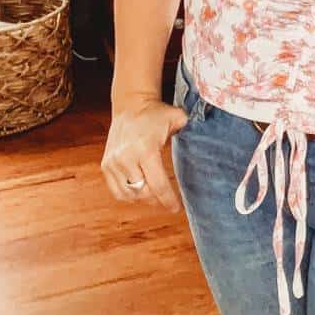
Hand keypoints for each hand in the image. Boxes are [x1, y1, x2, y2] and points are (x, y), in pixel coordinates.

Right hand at [100, 97, 188, 212]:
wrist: (131, 105)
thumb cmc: (157, 113)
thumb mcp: (177, 118)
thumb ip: (191, 131)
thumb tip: (208, 142)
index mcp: (145, 148)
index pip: (158, 184)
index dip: (168, 200)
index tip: (176, 208)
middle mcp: (126, 157)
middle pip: (143, 192)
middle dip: (157, 200)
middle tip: (167, 201)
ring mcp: (114, 162)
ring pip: (129, 194)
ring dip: (143, 199)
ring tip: (155, 196)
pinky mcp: (106, 165)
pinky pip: (117, 191)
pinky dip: (129, 195)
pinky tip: (141, 192)